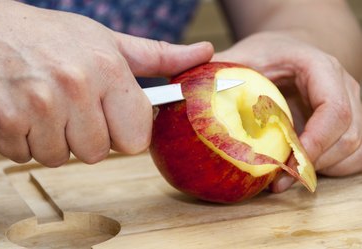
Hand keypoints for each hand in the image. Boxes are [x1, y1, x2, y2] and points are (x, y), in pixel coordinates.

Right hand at [0, 1, 212, 166]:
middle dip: (86, 136)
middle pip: (98, 153)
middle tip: (71, 107)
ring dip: (54, 139)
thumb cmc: (52, 37)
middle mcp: (76, 87)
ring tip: (44, 105)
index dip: (123, 131)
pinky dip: (25, 140)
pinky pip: (27, 156)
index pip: (136, 139)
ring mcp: (38, 106)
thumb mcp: (107, 41)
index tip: (110, 116)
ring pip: (61, 158)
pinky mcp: (5, 122)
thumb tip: (203, 53)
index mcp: (109, 70)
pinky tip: (22, 110)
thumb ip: (159, 55)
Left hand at [214, 32, 361, 191]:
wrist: (291, 51)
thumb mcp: (245, 54)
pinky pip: (352, 156)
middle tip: (277, 181)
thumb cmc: (270, 53)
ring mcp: (352, 107)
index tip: (285, 164)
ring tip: (284, 178)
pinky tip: (299, 169)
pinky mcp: (347, 125)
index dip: (314, 142)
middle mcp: (344, 89)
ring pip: (353, 151)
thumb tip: (182, 90)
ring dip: (320, 170)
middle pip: (349, 137)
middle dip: (313, 164)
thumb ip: (221, 70)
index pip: (333, 110)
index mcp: (321, 69)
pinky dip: (328, 169)